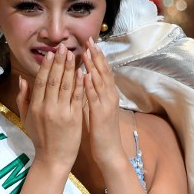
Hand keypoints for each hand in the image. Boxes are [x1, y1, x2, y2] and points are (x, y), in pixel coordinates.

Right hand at [16, 44, 83, 170]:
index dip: (46, 66)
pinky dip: (80, 84)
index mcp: (35, 107)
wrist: (53, 158)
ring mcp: (62, 112)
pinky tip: (82, 72)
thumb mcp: (26, 119)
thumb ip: (23, 99)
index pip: (40, 81)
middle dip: (59, 62)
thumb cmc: (40, 138)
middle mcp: (48, 107)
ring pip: (66, 86)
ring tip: (73, 55)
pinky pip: (77, 97)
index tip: (51, 53)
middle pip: (53, 80)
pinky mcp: (74, 118)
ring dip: (70, 68)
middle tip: (63, 47)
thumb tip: (22, 79)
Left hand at [82, 37, 123, 164]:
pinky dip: (91, 85)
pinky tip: (86, 75)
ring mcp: (107, 105)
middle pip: (104, 72)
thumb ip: (92, 95)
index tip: (90, 43)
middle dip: (97, 56)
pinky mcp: (101, 115)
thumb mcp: (96, 110)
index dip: (98, 57)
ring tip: (88, 52)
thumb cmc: (101, 133)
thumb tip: (84, 81)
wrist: (110, 152)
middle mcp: (110, 97)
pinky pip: (95, 98)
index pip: (103, 72)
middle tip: (90, 40)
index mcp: (108, 95)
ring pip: (101, 82)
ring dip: (94, 66)